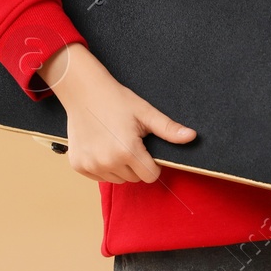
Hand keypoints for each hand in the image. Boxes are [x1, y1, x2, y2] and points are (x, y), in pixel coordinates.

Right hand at [38, 44, 195, 184]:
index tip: (145, 147)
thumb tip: (192, 137)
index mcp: (127, 151)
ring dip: (119, 167)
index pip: (151, 176)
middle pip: (134, 178)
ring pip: (117, 179)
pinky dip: (102, 166)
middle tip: (128, 140)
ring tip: (114, 142)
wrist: (84, 91)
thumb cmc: (116, 100)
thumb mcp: (145, 113)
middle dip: (136, 164)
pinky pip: (99, 176)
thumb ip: (168, 129)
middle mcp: (108, 162)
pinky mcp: (78, 166)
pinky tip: (100, 146)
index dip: (152, 163)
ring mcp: (91, 165)